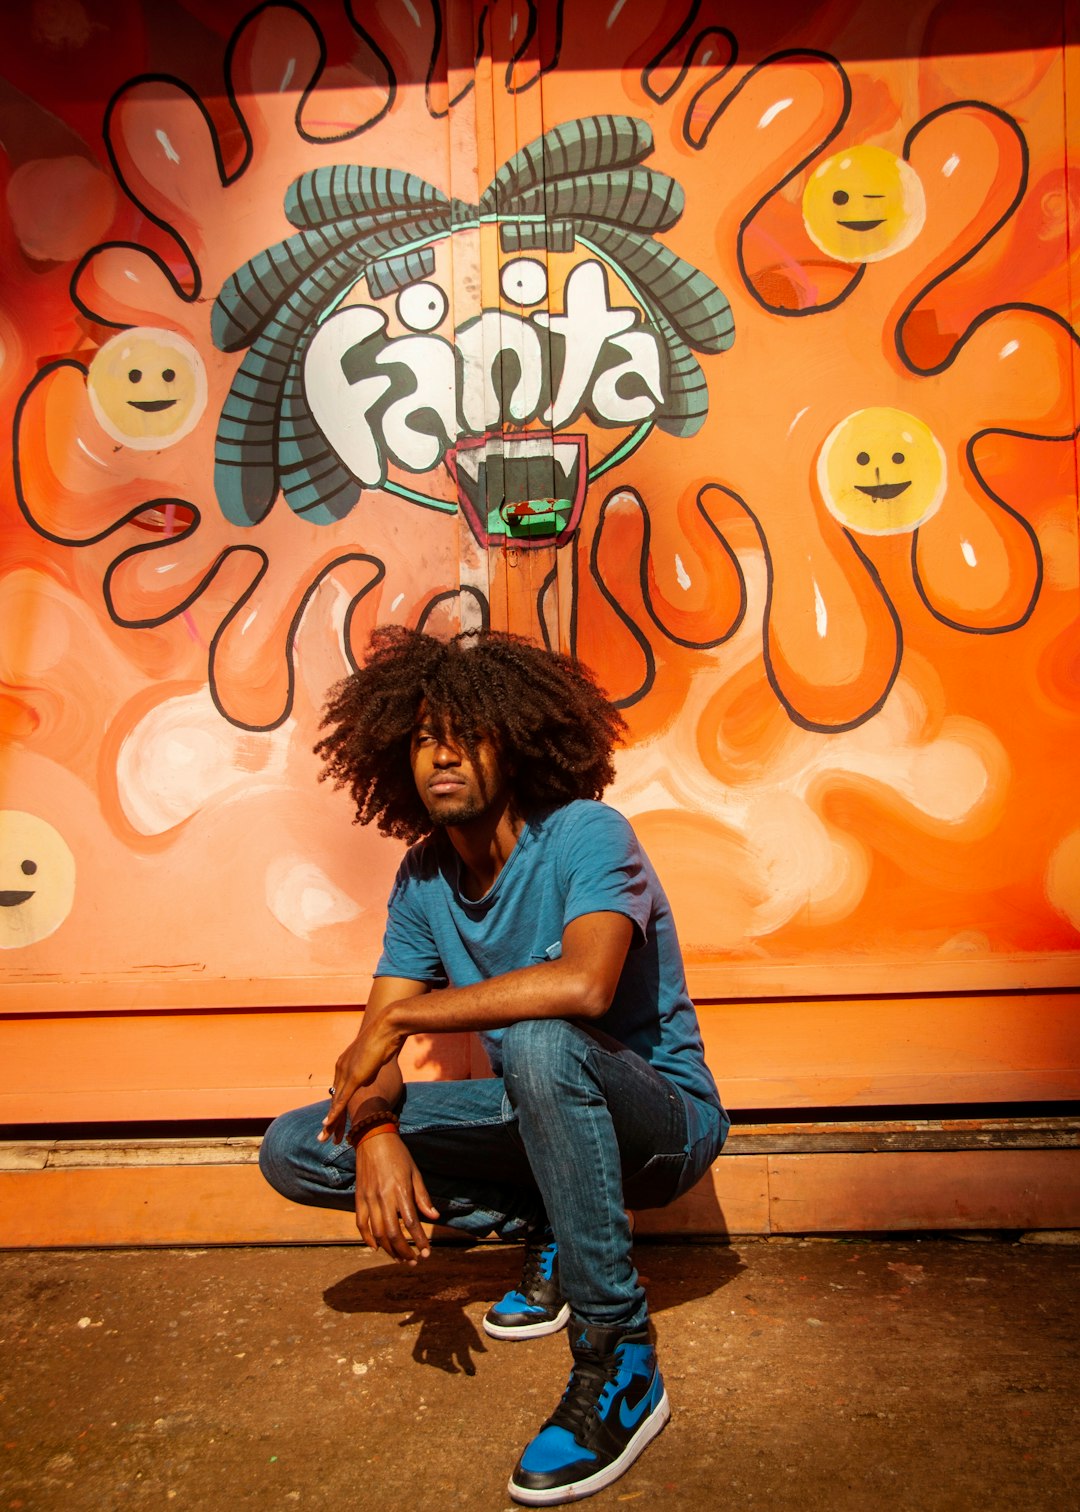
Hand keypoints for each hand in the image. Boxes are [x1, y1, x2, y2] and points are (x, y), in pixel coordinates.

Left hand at [319, 1002, 404, 1145]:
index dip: (336, 1109)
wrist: (388, 1028)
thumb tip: (368, 1081)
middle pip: (334, 1100)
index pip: (339, 1092)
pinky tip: (328, 1124)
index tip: (333, 1124)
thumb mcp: (374, 1060)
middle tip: (323, 1137)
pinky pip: (342, 1099)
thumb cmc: (385, 1041)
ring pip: (335, 1102)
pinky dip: (334, 1113)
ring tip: (324, 1138)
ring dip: (331, 1122)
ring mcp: (346, 1072)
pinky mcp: (353, 1076)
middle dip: (330, 1121)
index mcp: (345, 1064)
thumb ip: (368, 1072)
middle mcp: (341, 1069)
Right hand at [354, 1130, 438, 1264]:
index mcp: (400, 1190)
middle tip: (414, 1261)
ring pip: (377, 1233)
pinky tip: (377, 1247)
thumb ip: (423, 1196)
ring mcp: (369, 1198)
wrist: (373, 1138)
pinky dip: (367, 1238)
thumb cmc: (398, 1155)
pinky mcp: (359, 1198)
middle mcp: (383, 1197)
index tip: (427, 1253)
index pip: (412, 1223)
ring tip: (399, 1258)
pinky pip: (361, 1224)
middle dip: (404, 1252)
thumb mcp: (415, 1173)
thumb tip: (434, 1217)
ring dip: (389, 1250)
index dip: (420, 1241)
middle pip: (393, 1234)